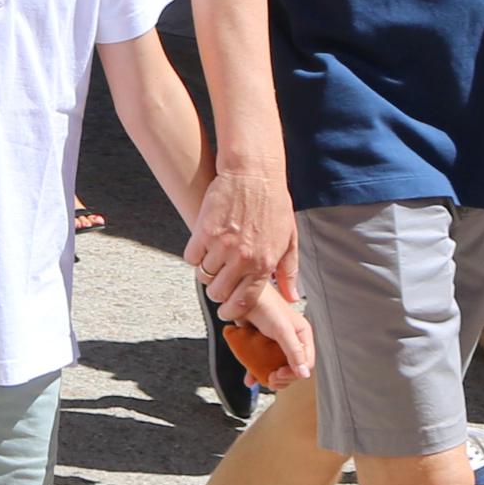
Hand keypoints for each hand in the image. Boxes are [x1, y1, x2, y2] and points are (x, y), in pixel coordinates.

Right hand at [185, 156, 299, 299]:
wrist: (254, 173)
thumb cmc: (274, 203)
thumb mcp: (289, 239)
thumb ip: (289, 271)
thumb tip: (292, 298)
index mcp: (264, 264)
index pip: (244, 302)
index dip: (233, 311)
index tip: (227, 311)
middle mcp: (243, 259)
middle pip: (219, 293)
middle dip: (217, 291)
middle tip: (218, 281)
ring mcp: (222, 246)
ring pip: (204, 276)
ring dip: (206, 271)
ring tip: (213, 259)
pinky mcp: (204, 232)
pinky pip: (191, 257)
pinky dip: (194, 256)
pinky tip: (202, 247)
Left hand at [222, 271, 313, 380]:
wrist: (240, 295)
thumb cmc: (264, 306)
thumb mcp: (282, 330)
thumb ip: (294, 352)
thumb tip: (304, 373)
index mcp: (302, 334)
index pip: (306, 362)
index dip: (295, 372)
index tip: (280, 374)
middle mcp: (292, 339)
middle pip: (293, 368)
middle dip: (283, 378)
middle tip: (271, 378)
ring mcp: (276, 343)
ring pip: (278, 368)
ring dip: (270, 378)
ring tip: (262, 378)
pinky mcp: (262, 345)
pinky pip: (262, 364)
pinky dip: (257, 373)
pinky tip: (250, 379)